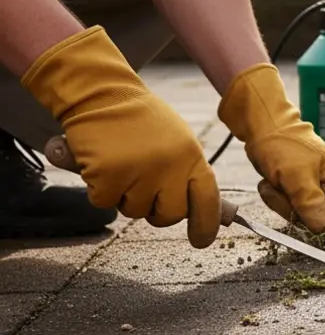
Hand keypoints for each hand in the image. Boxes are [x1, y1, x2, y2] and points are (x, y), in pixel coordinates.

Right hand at [21, 27, 222, 246]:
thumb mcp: (177, 142)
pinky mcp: (108, 175)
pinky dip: (98, 188)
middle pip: (169, 215)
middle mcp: (170, 166)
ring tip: (122, 163)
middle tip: (142, 185)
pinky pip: (103, 202)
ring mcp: (139, 172)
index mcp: (192, 155)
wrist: (101, 94)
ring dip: (124, 195)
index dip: (206, 224)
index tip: (201, 240)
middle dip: (155, 209)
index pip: (208, 199)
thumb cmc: (140, 121)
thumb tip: (216, 213)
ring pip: (133, 211)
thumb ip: (189, 174)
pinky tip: (101, 163)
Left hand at [217, 63, 324, 232]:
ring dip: (283, 204)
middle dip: (298, 210)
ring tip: (276, 182)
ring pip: (302, 217)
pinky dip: (276, 199)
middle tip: (286, 190)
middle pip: (323, 220)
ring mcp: (313, 191)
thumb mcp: (297, 173)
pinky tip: (272, 184)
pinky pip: (289, 210)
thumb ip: (311, 201)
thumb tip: (324, 228)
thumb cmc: (284, 144)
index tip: (313, 222)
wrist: (261, 129)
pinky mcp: (297, 193)